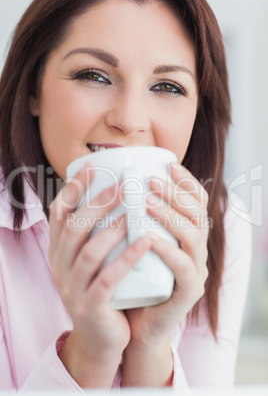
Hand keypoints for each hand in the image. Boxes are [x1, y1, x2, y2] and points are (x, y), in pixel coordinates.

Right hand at [48, 162, 151, 386]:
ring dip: (111, 228)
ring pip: (88, 252)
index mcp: (59, 252)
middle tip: (122, 185)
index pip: (58, 214)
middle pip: (73, 228)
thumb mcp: (93, 259)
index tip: (92, 167)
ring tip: (133, 209)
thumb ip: (98, 231)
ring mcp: (72, 288)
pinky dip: (127, 258)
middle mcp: (59, 267)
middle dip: (97, 203)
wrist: (101, 338)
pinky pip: (107, 279)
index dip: (72, 188)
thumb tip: (118, 192)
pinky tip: (145, 240)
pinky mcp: (91, 307)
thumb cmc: (104, 289)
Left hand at [125, 163, 208, 343]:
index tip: (168, 164)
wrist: (131, 320)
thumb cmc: (129, 276)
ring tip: (146, 202)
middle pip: (198, 213)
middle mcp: (195, 249)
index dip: (186, 181)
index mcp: (185, 234)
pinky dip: (167, 250)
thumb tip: (111, 184)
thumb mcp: (132, 241)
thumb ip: (131, 217)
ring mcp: (195, 270)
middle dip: (176, 193)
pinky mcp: (188, 292)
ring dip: (170, 215)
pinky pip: (184, 268)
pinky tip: (148, 238)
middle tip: (151, 181)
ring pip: (194, 236)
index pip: (196, 201)